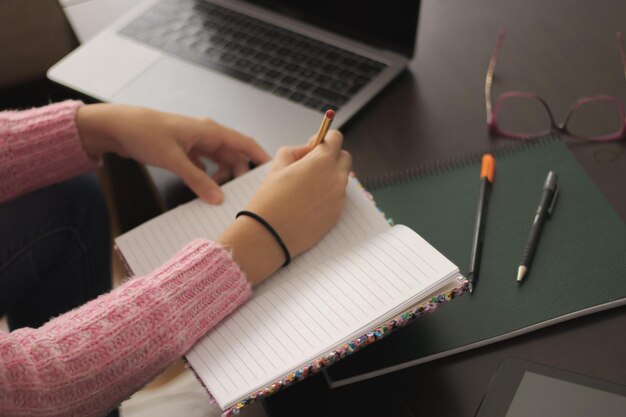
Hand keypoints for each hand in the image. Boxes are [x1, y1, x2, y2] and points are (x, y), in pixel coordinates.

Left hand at [76, 103, 270, 202]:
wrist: (118, 127)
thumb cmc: (145, 133)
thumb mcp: (174, 159)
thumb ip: (197, 180)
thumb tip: (218, 198)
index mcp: (210, 131)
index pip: (245, 143)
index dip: (261, 157)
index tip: (273, 173)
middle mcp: (207, 136)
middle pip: (234, 156)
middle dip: (241, 174)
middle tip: (246, 194)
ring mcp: (196, 143)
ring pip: (220, 162)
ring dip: (223, 178)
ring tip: (225, 196)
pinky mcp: (185, 151)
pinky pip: (204, 167)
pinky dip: (207, 178)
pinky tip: (206, 191)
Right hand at [218, 130, 351, 284]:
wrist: (268, 235)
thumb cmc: (269, 200)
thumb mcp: (277, 166)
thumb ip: (296, 151)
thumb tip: (308, 150)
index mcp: (321, 162)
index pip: (336, 138)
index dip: (324, 139)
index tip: (314, 146)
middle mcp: (336, 178)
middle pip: (344, 158)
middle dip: (331, 157)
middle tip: (312, 165)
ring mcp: (339, 198)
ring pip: (341, 179)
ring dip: (329, 177)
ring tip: (305, 188)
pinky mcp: (337, 214)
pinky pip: (338, 198)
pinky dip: (328, 196)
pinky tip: (308, 203)